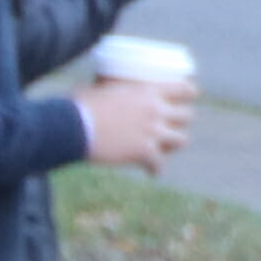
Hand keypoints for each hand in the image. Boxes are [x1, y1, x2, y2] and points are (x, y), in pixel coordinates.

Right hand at [75, 75, 191, 170]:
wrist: (71, 128)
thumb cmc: (77, 106)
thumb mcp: (95, 89)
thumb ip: (102, 89)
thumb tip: (90, 87)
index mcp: (147, 92)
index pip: (182, 89)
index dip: (189, 92)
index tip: (189, 95)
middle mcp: (155, 111)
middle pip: (186, 116)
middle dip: (182, 121)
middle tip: (172, 125)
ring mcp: (152, 133)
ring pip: (181, 140)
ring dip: (173, 144)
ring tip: (164, 148)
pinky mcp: (144, 153)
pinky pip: (159, 164)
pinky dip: (155, 169)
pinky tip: (151, 172)